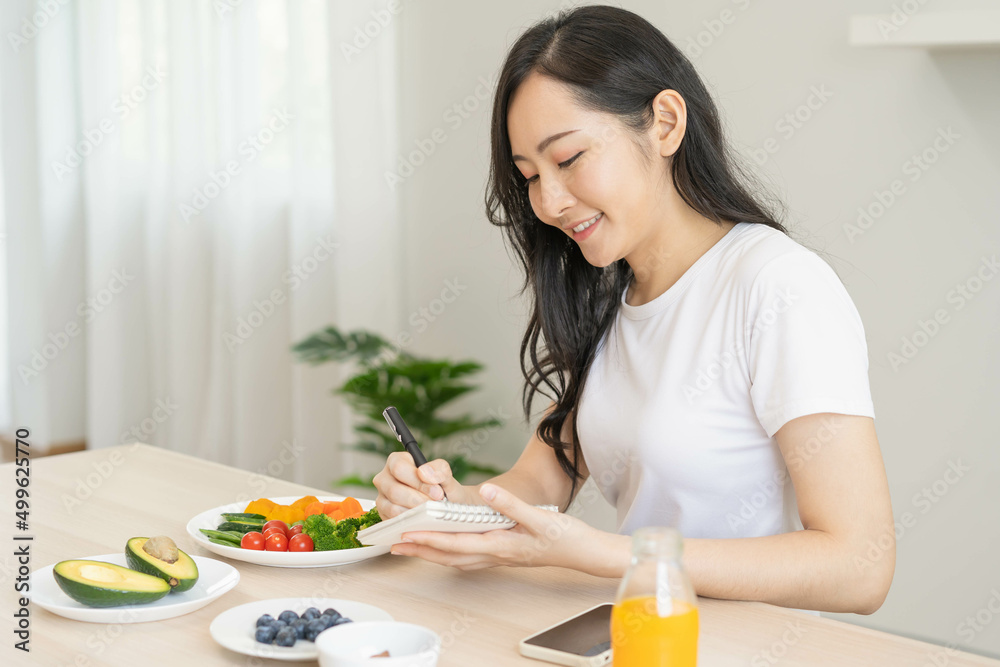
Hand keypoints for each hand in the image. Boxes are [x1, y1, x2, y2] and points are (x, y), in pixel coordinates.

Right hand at [373, 453, 474, 518]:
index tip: (437, 491)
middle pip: (394, 490)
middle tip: (435, 504)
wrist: (443, 507)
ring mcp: (382, 498)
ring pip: (393, 508)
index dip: (417, 481)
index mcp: (396, 461)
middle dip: (419, 499)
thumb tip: (424, 472)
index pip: (399, 468)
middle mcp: (384, 478)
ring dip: (416, 512)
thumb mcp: (445, 476)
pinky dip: (411, 522)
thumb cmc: (441, 488)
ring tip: (430, 511)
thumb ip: (439, 470)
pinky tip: (423, 519)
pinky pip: (393, 521)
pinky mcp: (384, 515)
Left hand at [390, 483, 608, 572]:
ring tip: (410, 545)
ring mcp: (498, 557)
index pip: (456, 543)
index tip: (407, 533)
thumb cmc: (565, 537)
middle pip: (448, 555)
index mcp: (500, 545)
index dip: (429, 538)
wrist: (584, 553)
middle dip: (420, 549)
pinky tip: (443, 546)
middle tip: (394, 544)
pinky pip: (467, 556)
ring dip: (431, 552)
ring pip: (456, 558)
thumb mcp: (540, 517)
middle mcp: (495, 555)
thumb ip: (511, 504)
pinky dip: (449, 552)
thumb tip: (486, 492)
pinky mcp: (503, 554)